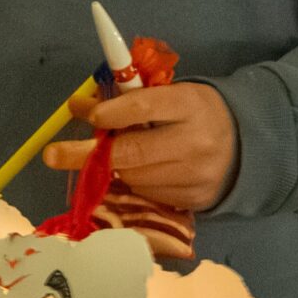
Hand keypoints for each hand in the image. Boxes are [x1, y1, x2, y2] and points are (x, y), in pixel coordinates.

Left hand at [42, 83, 236, 212]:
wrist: (246, 146)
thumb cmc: (197, 113)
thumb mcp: (174, 95)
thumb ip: (135, 100)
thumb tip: (83, 108)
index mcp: (191, 105)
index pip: (143, 107)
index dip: (109, 112)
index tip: (83, 113)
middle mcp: (195, 142)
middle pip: (132, 152)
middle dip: (86, 155)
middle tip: (52, 154)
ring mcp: (194, 176)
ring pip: (134, 177)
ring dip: (112, 168)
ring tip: (111, 157)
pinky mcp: (191, 202)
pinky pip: (146, 194)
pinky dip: (133, 183)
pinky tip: (140, 170)